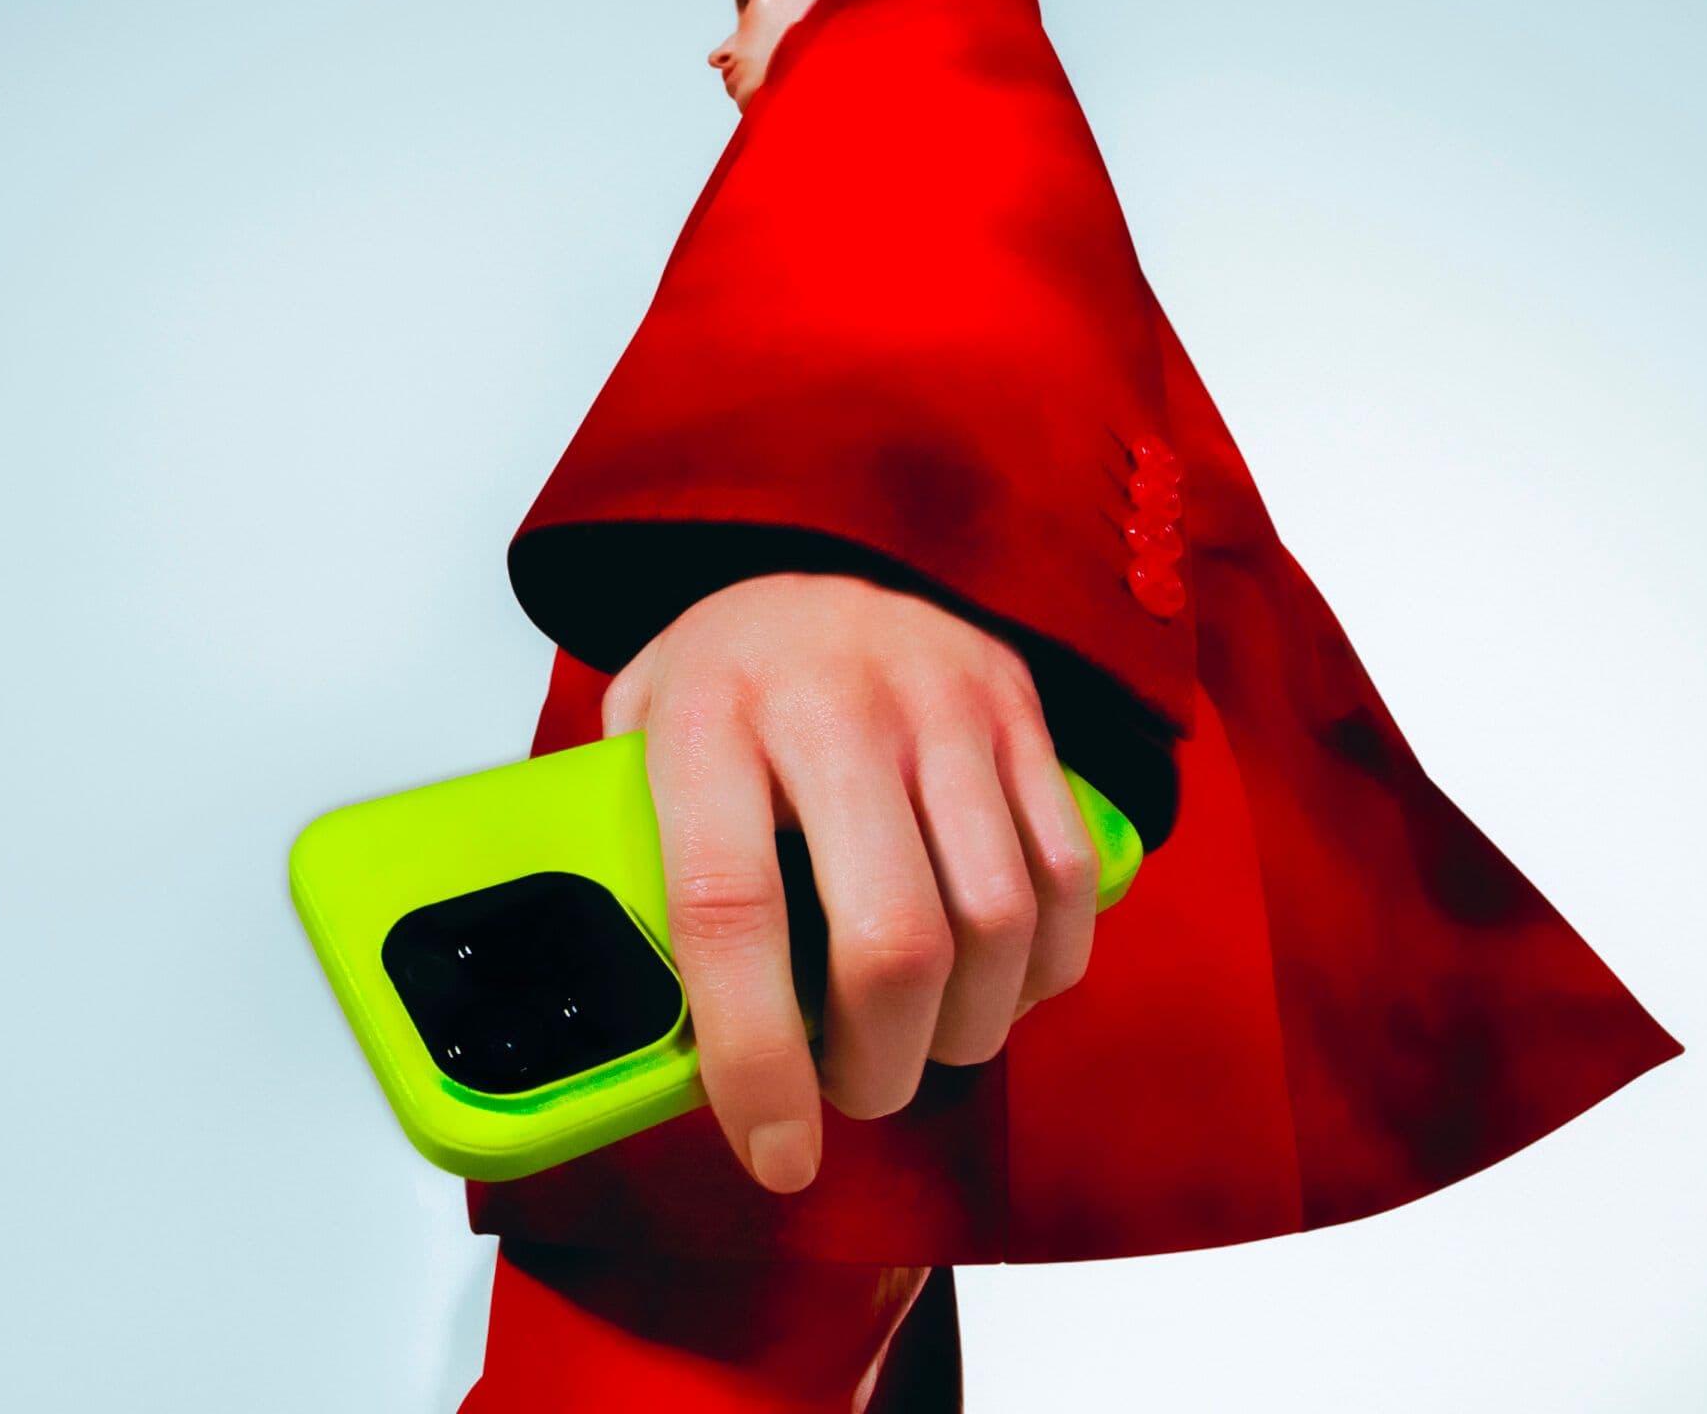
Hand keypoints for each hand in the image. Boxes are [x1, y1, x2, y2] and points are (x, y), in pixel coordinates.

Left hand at [598, 571, 1101, 1194]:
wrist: (818, 553)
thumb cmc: (722, 687)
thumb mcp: (639, 751)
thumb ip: (641, 871)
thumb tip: (659, 1044)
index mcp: (709, 718)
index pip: (730, 911)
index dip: (755, 1057)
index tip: (775, 1151)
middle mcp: (834, 701)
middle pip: (892, 939)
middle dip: (880, 1064)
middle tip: (853, 1094)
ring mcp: (946, 699)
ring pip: (997, 923)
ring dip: (963, 1029)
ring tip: (918, 1043)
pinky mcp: (1024, 710)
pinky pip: (1067, 877)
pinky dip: (1039, 969)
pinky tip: (989, 983)